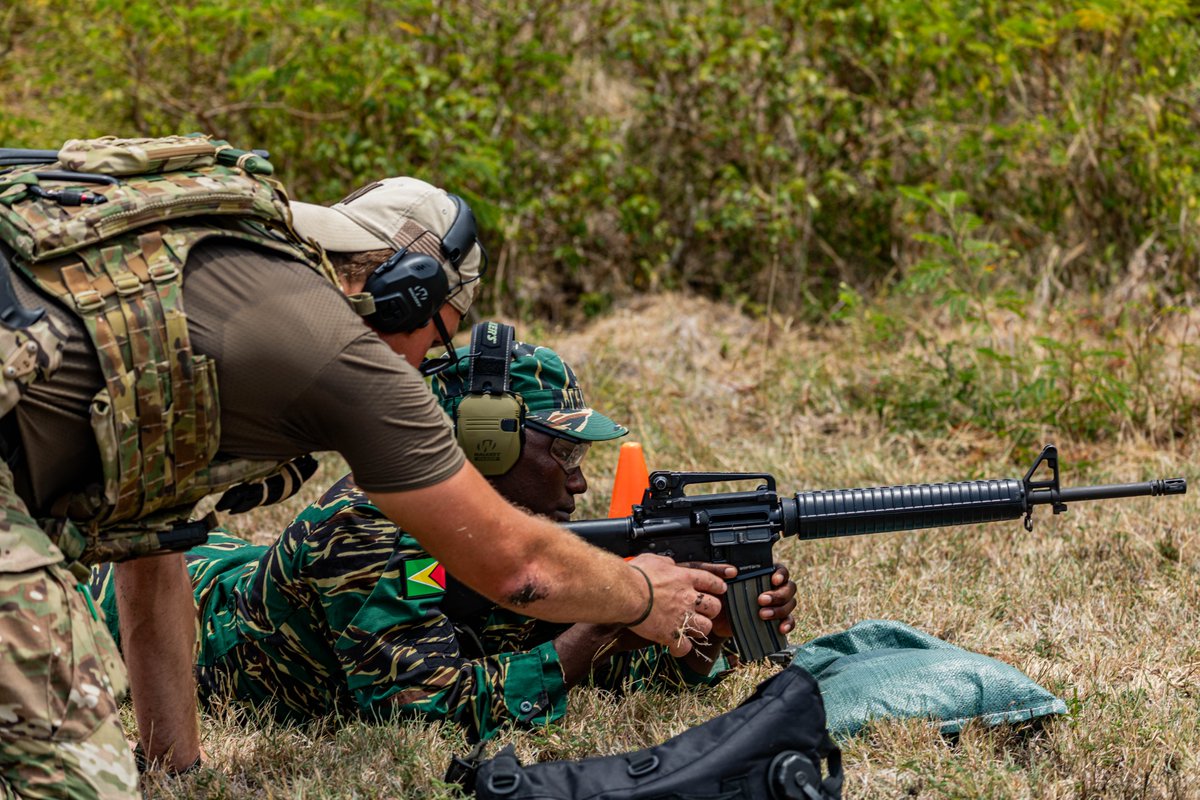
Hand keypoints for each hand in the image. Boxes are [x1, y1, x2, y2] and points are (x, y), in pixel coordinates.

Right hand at [627, 554, 725, 656]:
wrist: (624, 593)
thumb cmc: (635, 575)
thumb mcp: (654, 560)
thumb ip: (667, 564)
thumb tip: (670, 565)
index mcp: (685, 578)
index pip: (712, 581)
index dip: (718, 586)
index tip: (719, 589)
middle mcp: (688, 598)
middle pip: (715, 607)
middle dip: (711, 610)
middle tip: (703, 611)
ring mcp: (681, 617)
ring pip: (705, 627)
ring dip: (699, 629)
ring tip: (690, 628)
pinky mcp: (670, 634)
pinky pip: (685, 647)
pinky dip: (681, 648)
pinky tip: (677, 645)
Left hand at [679, 562, 795, 640]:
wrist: (713, 619)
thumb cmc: (715, 595)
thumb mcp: (713, 580)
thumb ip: (718, 571)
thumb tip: (732, 571)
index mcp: (762, 574)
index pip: (781, 570)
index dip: (781, 575)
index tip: (773, 580)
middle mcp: (772, 588)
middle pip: (789, 588)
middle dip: (778, 595)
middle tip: (761, 600)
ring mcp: (775, 604)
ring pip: (790, 604)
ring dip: (780, 610)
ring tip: (762, 615)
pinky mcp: (775, 620)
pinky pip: (790, 620)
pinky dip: (788, 624)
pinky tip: (781, 628)